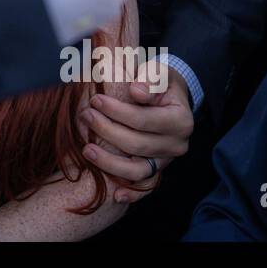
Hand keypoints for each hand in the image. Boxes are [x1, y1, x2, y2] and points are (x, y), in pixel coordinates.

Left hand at [81, 68, 193, 203]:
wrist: (170, 97)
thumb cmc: (160, 82)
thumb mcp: (159, 72)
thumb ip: (150, 77)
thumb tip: (136, 91)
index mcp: (180, 120)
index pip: (143, 120)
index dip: (117, 111)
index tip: (95, 100)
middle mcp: (177, 144)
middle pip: (137, 145)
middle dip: (107, 131)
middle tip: (86, 116)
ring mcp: (166, 160)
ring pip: (139, 171)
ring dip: (110, 163)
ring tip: (87, 149)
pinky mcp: (157, 170)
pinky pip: (145, 187)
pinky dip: (132, 194)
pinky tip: (115, 195)